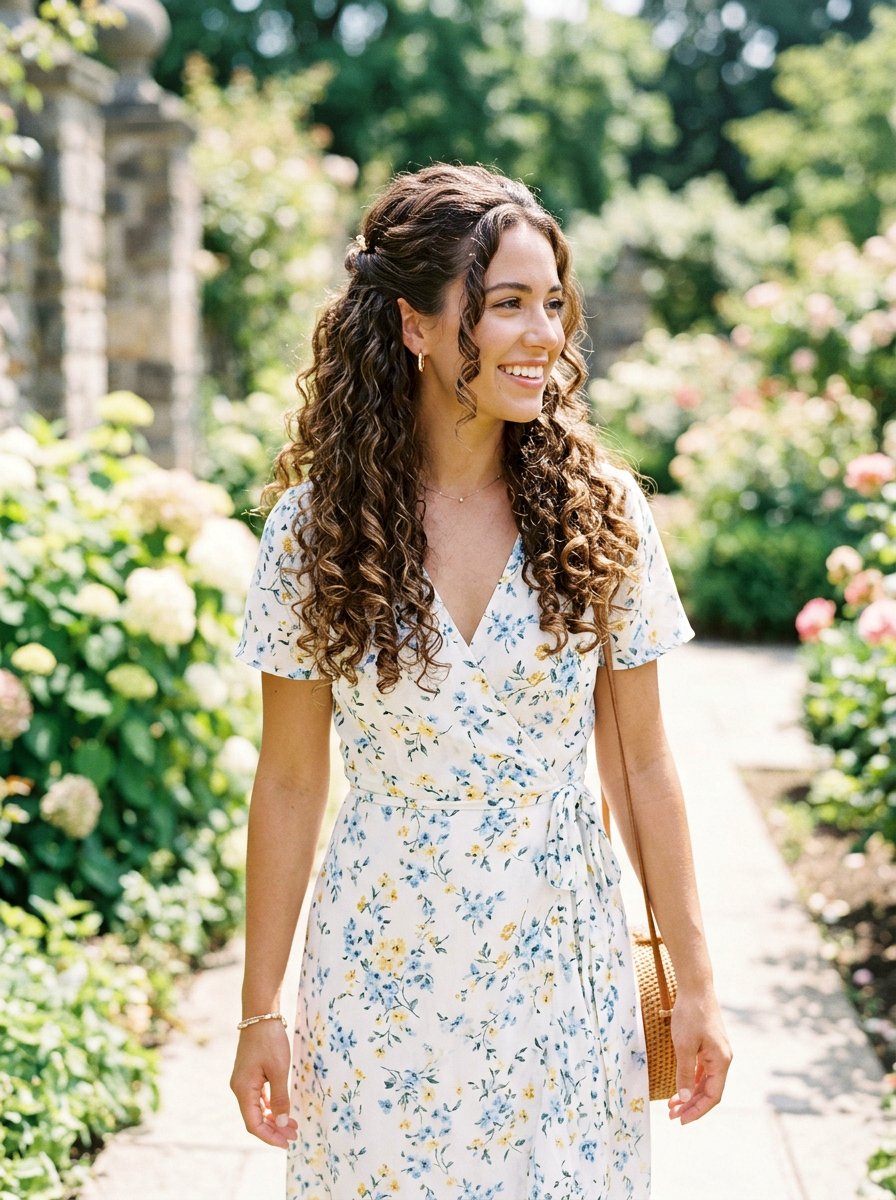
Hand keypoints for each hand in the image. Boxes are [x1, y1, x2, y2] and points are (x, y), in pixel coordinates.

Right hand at [230, 1022, 298, 1147]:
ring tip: (292, 1125)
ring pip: (257, 1108)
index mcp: (243, 1090)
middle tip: (294, 1135)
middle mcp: (239, 1088)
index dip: (270, 1137)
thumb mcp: (279, 1070)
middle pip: (255, 1118)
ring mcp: (243, 1081)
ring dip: (274, 1118)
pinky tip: (283, 1108)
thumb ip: (281, 1098)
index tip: (287, 1143)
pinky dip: (271, 1105)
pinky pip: (258, 1097)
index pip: (253, 1124)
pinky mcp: (249, 1074)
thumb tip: (283, 1123)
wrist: (261, 1014)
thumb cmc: (270, 1041)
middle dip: (274, 1130)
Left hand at [666, 987, 731, 1124]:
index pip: (712, 1096)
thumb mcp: (684, 1046)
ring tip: (672, 1106)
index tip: (681, 1120)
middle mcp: (723, 1060)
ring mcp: (717, 1053)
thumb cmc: (690, 1015)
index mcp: (721, 1062)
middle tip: (672, 1116)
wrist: (695, 987)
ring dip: (690, 1095)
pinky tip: (680, 1088)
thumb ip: (684, 1074)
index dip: (697, 1111)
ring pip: (705, 1082)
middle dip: (691, 1105)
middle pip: (709, 1091)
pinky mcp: (710, 1046)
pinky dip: (691, 1081)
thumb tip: (685, 1099)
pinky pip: (702, 1071)